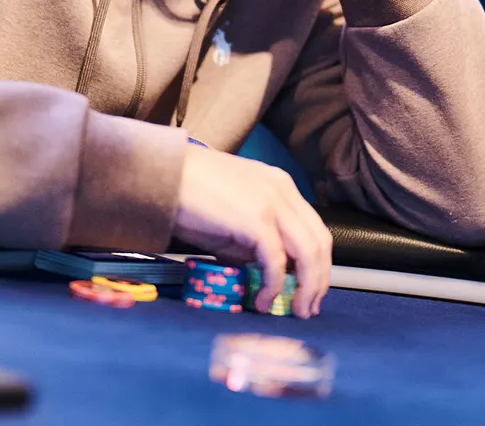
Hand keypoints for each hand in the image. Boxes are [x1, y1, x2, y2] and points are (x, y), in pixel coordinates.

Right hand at [171, 148, 331, 317]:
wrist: (164, 174)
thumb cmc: (190, 193)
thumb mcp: (233, 215)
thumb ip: (254, 239)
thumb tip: (265, 271)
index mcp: (281, 186)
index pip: (315, 229)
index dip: (317, 264)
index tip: (309, 291)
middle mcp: (284, 191)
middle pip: (320, 243)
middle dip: (318, 281)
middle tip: (306, 308)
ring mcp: (273, 203)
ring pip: (308, 252)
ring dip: (305, 287)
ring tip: (293, 310)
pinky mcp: (256, 220)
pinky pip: (276, 261)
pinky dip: (273, 285)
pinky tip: (261, 300)